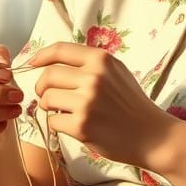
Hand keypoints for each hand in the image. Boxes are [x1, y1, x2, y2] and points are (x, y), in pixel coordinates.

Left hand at [28, 42, 173, 166]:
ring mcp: (87, 102)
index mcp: (101, 60)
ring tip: (61, 112)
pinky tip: (71, 126)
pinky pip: (53, 121)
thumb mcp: (117, 72)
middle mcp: (93, 77)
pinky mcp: (82, 126)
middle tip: (47, 96)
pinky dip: (57, 125)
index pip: (60, 50)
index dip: (41, 55)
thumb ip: (90, 64)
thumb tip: (54, 61)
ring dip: (49, 107)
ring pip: (47, 99)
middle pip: (48, 76)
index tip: (32, 62)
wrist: (152, 135)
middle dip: (42, 87)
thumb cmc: (132, 104)